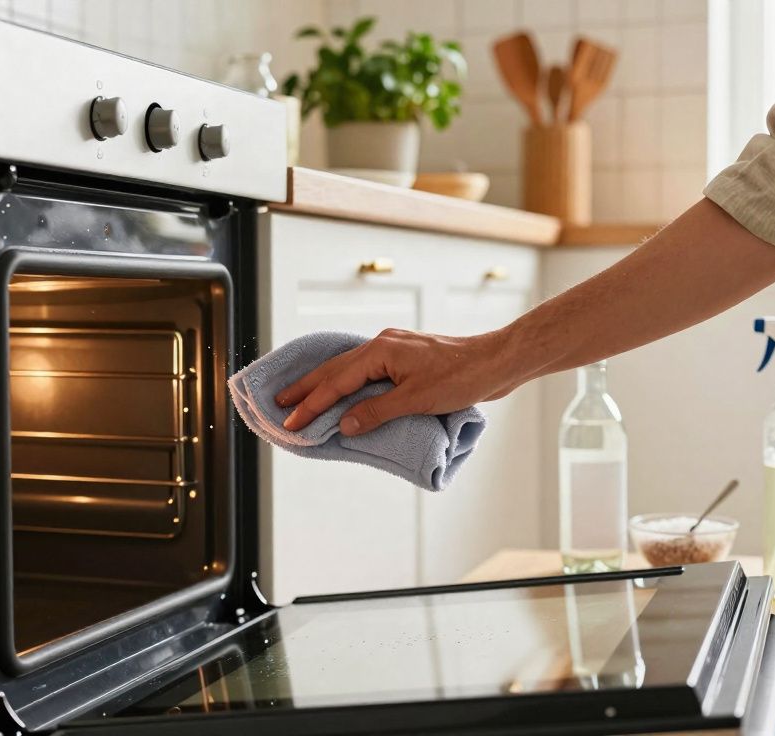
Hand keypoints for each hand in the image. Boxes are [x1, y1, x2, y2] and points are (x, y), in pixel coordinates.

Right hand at [275, 328, 518, 436]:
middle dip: (306, 389)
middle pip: (335, 369)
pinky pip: (366, 370)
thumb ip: (377, 411)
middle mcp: (383, 345)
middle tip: (278, 403)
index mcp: (381, 351)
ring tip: (301, 397)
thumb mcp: (416, 400)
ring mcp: (394, 349)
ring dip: (324, 384)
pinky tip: (341, 389)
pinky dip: (348, 382)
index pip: (336, 382)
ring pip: (349, 368)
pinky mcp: (406, 358)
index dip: (312, 404)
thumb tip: (345, 424)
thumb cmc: (462, 377)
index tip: (291, 422)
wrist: (496, 361)